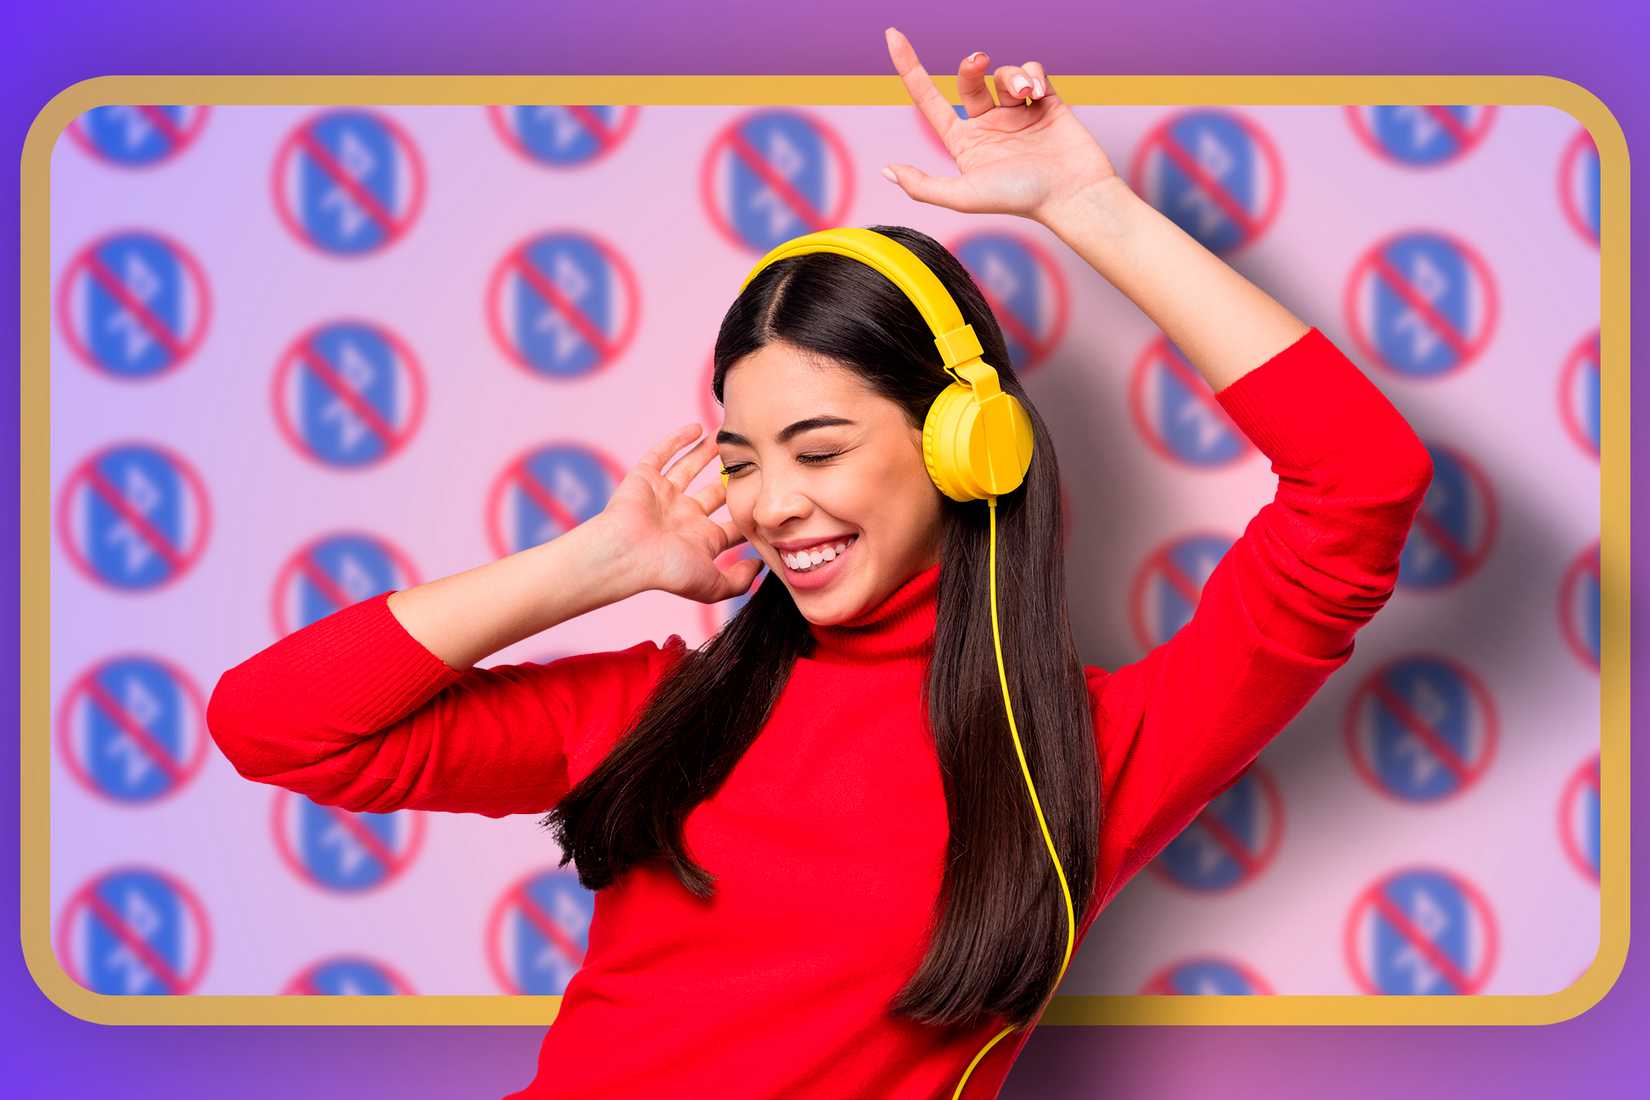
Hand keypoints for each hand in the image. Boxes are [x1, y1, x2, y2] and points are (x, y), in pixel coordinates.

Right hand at [594, 422, 762, 603]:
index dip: (750, 513)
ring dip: (707, 454)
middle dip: (731, 478)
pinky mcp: (644, 478)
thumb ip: (739, 581)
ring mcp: (663, 497)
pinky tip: (697, 428)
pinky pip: (662, 454)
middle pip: (713, 493)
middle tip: (752, 458)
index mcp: (700, 540)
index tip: (770, 497)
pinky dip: (678, 440)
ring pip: (689, 470)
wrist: (626, 554)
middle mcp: (683, 517)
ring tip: (726, 436)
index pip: (732, 525)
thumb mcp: (712, 584)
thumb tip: (760, 566)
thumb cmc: (667, 570)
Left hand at [881, 26, 1121, 223]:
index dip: (910, 68)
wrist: (1073, 194)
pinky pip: (1033, 72)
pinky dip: (1034, 74)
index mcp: (964, 143)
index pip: (930, 100)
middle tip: (979, 62)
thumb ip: (923, 186)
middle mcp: (988, 126)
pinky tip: (1040, 93)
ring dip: (1012, 76)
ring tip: (1027, 95)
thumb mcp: (963, 196)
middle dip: (971, 66)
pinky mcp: (1047, 104)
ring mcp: (1018, 114)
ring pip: (1004, 74)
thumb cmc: (1020, 198)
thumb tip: (887, 171)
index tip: (892, 35)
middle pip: (969, 80)